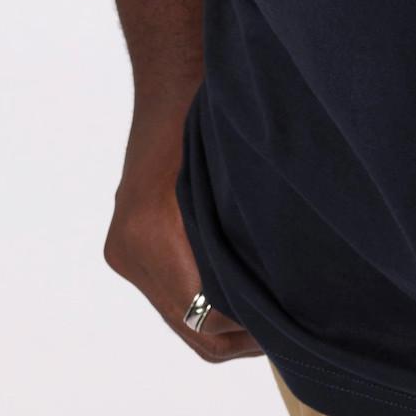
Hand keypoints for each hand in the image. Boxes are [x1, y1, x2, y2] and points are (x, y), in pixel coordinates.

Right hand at [103, 93, 261, 362]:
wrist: (173, 80)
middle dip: (239, 335)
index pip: (205, 316)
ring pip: (178, 316)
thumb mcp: (239, 180)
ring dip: (221, 322)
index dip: (250, 326)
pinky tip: (241, 290)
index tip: (291, 318)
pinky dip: (203, 299)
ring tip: (271, 312)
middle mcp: (129, 250)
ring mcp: (124, 251)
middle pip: (190, 328)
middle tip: (288, 326)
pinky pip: (169, 294)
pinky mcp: (126, 247)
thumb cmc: (211, 119)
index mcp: (151, 233)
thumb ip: (248, 241)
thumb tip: (285, 295)